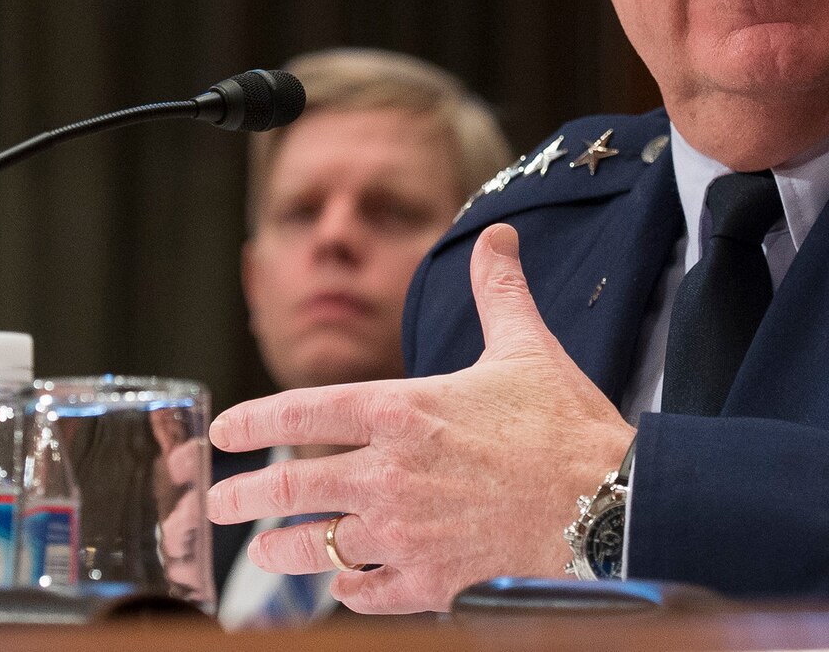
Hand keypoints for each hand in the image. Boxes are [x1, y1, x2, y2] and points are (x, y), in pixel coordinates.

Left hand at [206, 222, 634, 613]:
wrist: (610, 506)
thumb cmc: (566, 427)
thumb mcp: (526, 346)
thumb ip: (498, 291)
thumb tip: (497, 236)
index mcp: (402, 411)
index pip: (302, 410)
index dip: (253, 422)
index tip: (224, 433)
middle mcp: (389, 473)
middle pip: (293, 487)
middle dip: (245, 497)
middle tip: (218, 504)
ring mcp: (406, 533)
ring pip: (318, 546)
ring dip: (283, 550)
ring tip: (264, 551)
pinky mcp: (431, 582)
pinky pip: (368, 592)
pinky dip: (350, 589)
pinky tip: (345, 584)